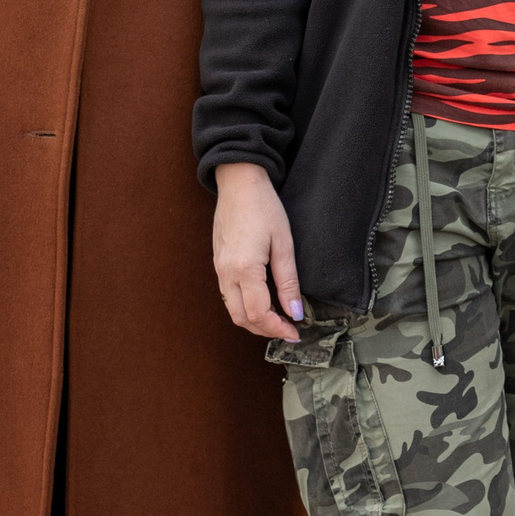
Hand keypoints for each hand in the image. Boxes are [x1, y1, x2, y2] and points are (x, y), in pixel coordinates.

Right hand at [212, 161, 303, 340]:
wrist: (239, 183)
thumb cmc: (264, 207)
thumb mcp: (283, 243)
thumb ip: (288, 281)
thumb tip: (295, 312)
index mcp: (244, 269)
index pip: (258, 314)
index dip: (277, 329)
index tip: (296, 332)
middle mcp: (226, 273)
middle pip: (241, 318)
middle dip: (265, 330)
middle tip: (289, 330)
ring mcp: (218, 269)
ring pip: (232, 309)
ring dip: (254, 321)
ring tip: (279, 319)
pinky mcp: (218, 264)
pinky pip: (229, 295)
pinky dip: (245, 307)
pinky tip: (264, 302)